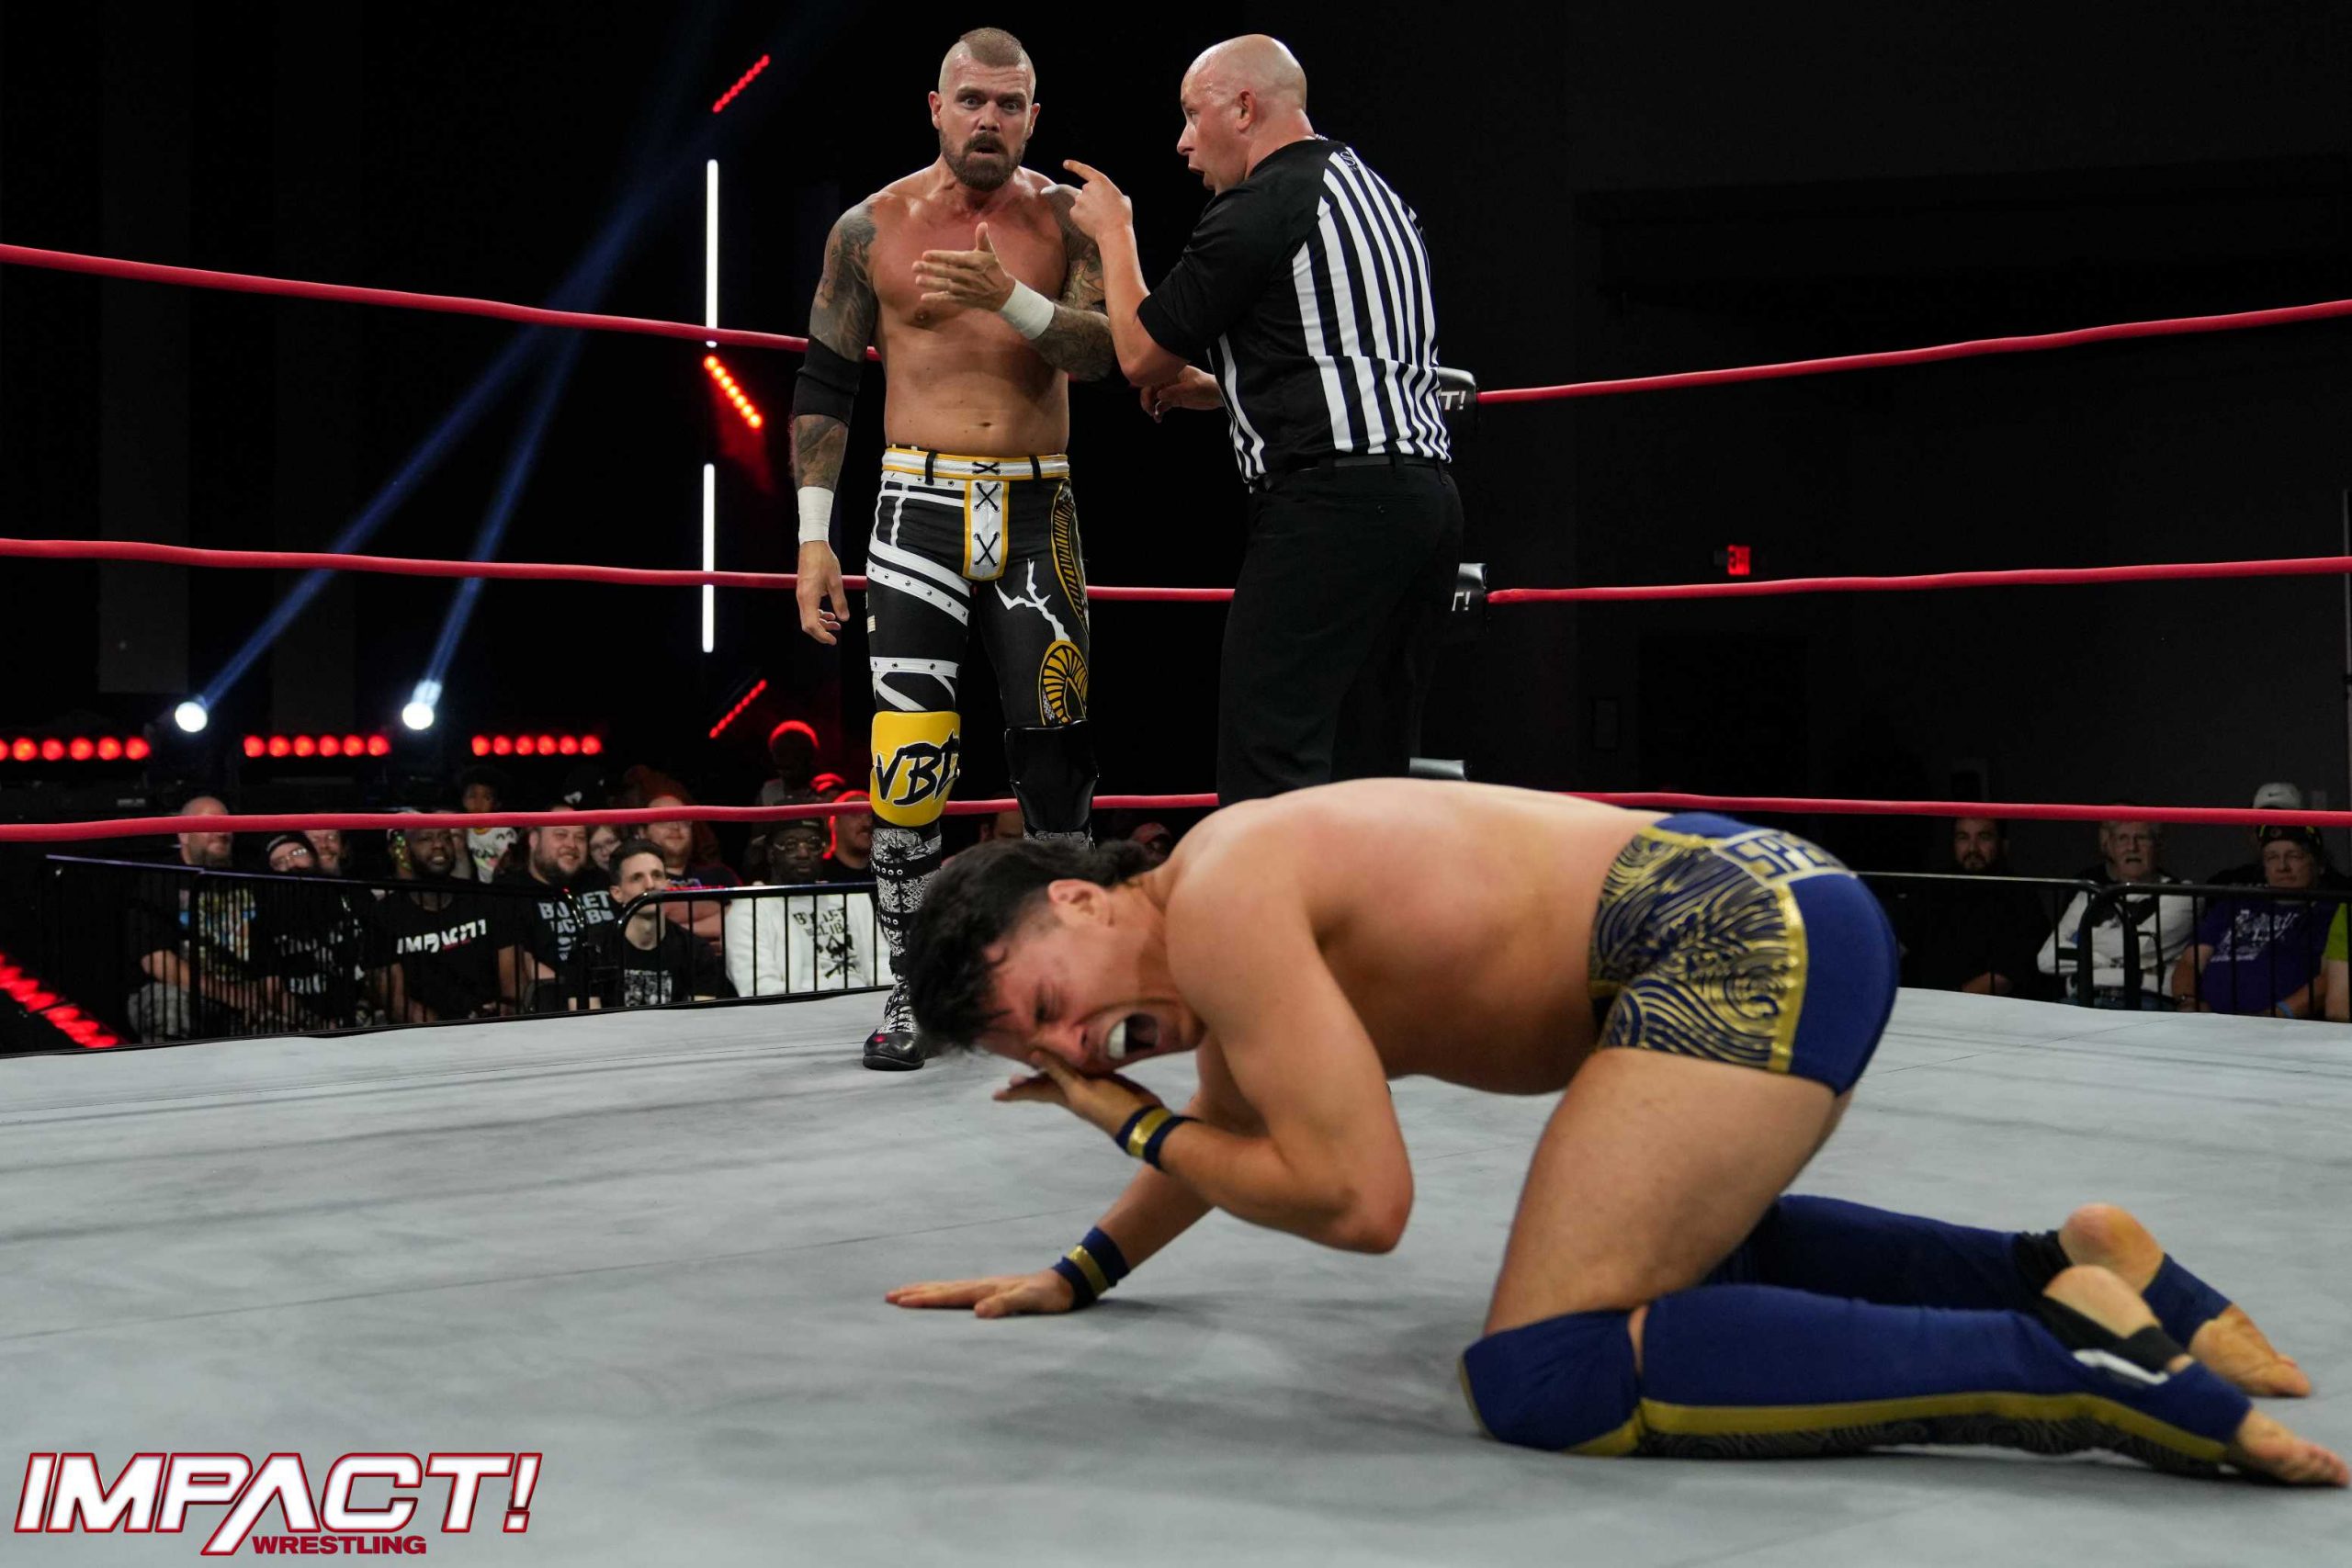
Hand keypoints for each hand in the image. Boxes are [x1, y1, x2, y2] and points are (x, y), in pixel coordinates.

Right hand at [796, 541, 847, 644]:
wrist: (813, 545)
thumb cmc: (823, 560)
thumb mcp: (836, 582)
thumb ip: (840, 602)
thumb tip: (844, 618)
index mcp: (808, 597)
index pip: (811, 624)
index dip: (821, 635)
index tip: (832, 640)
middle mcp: (802, 598)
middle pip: (807, 624)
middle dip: (821, 632)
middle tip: (834, 636)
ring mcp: (802, 595)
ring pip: (808, 617)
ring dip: (821, 623)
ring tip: (836, 625)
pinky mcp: (804, 591)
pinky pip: (808, 609)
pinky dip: (818, 615)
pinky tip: (829, 614)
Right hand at [885, 1268, 1077, 1318]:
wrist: (1065, 1283)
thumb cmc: (1048, 1296)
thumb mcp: (1029, 1301)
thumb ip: (1005, 1305)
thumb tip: (978, 1312)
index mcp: (985, 1289)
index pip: (948, 1296)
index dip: (923, 1300)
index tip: (899, 1303)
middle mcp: (981, 1285)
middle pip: (940, 1288)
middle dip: (915, 1292)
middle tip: (888, 1296)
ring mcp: (985, 1286)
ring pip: (947, 1288)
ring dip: (924, 1290)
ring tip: (904, 1292)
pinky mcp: (991, 1290)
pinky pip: (958, 1291)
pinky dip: (941, 1292)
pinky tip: (941, 1296)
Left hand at [914, 223, 1014, 313]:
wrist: (1002, 294)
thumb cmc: (993, 269)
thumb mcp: (989, 253)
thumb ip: (983, 239)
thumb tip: (983, 224)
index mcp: (975, 263)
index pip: (955, 259)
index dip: (940, 257)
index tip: (925, 254)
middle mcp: (969, 277)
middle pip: (947, 273)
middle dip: (931, 270)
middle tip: (915, 266)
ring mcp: (965, 289)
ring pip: (946, 286)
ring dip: (931, 284)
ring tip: (918, 280)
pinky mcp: (963, 299)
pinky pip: (948, 299)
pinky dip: (937, 299)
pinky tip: (924, 298)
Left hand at [995, 1051, 1160, 1137]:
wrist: (1142, 1119)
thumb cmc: (1108, 1105)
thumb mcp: (1080, 1089)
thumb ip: (1059, 1070)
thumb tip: (1032, 1054)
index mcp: (1063, 1094)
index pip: (1033, 1091)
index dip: (1015, 1093)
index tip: (995, 1096)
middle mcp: (1072, 1091)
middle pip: (1045, 1085)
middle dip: (1029, 1082)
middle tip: (1012, 1078)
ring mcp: (1089, 1086)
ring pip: (1062, 1077)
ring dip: (1048, 1071)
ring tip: (1036, 1065)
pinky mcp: (1106, 1080)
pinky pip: (1082, 1071)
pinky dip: (1072, 1064)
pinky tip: (1074, 1057)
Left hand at [1060, 160, 1132, 241]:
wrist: (1114, 232)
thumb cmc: (1122, 216)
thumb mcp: (1123, 199)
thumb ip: (1113, 194)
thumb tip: (1112, 197)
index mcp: (1100, 181)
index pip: (1084, 170)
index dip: (1073, 165)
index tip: (1065, 163)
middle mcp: (1087, 188)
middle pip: (1085, 192)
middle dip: (1091, 200)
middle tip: (1102, 212)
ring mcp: (1079, 200)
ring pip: (1081, 204)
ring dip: (1087, 209)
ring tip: (1098, 219)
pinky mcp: (1074, 212)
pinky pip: (1076, 214)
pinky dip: (1082, 218)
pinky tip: (1092, 224)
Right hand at [1140, 366, 1221, 421]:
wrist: (1218, 395)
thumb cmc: (1207, 386)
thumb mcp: (1192, 388)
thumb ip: (1175, 391)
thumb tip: (1158, 395)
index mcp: (1172, 371)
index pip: (1154, 377)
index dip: (1146, 388)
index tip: (1147, 401)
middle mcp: (1169, 379)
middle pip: (1151, 388)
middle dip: (1147, 400)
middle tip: (1149, 411)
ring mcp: (1171, 389)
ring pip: (1155, 398)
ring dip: (1152, 407)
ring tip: (1155, 416)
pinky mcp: (1175, 399)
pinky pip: (1162, 405)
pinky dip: (1158, 412)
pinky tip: (1158, 418)